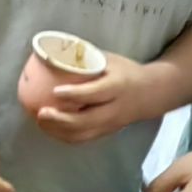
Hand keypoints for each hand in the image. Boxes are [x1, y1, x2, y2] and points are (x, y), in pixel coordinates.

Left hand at [35, 51, 160, 145]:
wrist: (150, 94)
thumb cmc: (125, 73)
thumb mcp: (110, 60)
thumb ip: (85, 59)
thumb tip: (54, 53)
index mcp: (117, 87)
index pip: (94, 93)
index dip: (74, 94)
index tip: (55, 91)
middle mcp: (114, 109)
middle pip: (86, 120)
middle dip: (61, 120)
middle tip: (41, 112)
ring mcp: (110, 125)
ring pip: (82, 134)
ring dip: (59, 131)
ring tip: (40, 121)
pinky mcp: (106, 132)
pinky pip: (83, 138)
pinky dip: (64, 136)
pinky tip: (50, 128)